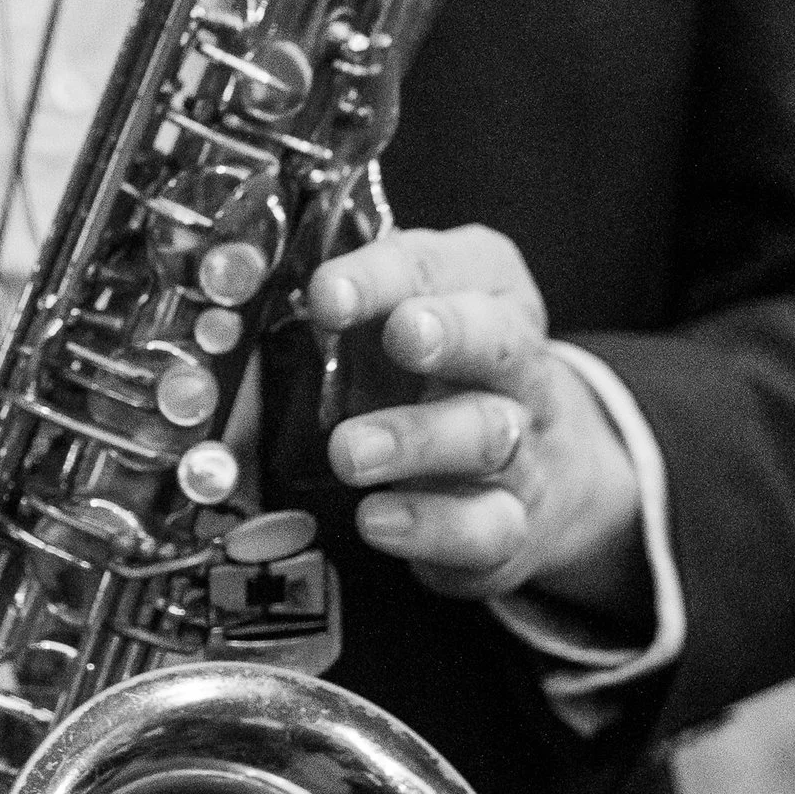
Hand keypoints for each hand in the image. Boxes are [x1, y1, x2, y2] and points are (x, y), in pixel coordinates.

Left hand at [312, 225, 649, 624]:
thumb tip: (248, 287)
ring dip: (417, 440)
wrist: (546, 469)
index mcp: (485, 295)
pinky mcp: (512, 523)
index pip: (439, 268)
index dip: (382, 275)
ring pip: (487, 435)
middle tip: (401, 336)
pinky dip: (429, 524)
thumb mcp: (400, 325)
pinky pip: (483, 525)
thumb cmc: (446, 379)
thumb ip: (351, 305)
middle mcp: (514, 368)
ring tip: (350, 452)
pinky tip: (378, 518)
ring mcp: (521, 447)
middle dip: (450, 333)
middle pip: (497, 342)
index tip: (328, 292)